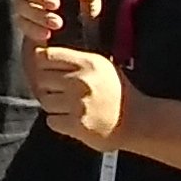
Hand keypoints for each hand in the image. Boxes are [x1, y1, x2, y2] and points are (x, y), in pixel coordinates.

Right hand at [14, 0, 103, 49]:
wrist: (81, 37)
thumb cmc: (83, 9)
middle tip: (55, 3)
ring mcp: (23, 5)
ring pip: (21, 5)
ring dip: (38, 14)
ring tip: (57, 22)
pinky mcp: (23, 23)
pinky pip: (22, 24)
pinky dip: (34, 29)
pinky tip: (46, 33)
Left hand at [29, 37, 126, 151]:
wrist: (139, 121)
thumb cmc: (117, 92)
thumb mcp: (101, 66)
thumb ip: (75, 59)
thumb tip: (43, 55)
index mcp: (87, 63)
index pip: (46, 56)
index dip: (42, 63)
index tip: (47, 70)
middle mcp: (81, 81)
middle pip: (41, 78)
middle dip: (47, 85)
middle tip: (59, 91)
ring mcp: (78, 104)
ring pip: (45, 101)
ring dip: (53, 105)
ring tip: (69, 107)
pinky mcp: (77, 125)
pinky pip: (51, 120)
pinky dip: (58, 122)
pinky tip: (72, 119)